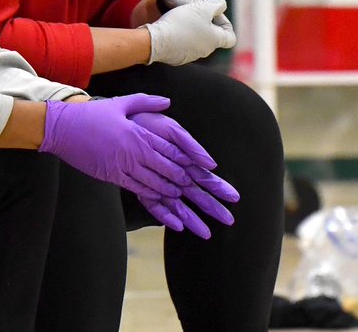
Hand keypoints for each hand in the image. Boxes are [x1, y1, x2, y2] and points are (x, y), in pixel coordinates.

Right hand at [39, 95, 197, 222]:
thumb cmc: (91, 114)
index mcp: (138, 133)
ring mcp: (123, 166)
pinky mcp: (112, 176)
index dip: (189, 159)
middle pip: (167, 169)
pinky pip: (137, 189)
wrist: (62, 128)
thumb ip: (146, 102)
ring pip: (154, 183)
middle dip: (184, 179)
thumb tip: (167, 102)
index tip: (203, 167)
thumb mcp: (119, 103)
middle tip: (196, 186)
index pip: (171, 149)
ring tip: (181, 194)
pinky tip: (161, 200)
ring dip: (170, 190)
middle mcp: (134, 152)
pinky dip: (152, 196)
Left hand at [129, 112, 239, 238]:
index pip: (206, 177)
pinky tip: (177, 226)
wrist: (122, 122)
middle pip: (196, 194)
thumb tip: (212, 164)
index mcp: (183, 159)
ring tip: (207, 234)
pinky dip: (165, 216)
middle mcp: (173, 174)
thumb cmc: (149, 124)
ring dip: (193, 219)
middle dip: (212, 207)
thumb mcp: (172, 130)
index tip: (235, 197)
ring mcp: (158, 182)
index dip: (219, 187)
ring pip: (178, 205)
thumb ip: (191, 146)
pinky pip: (154, 205)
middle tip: (229, 220)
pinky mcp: (141, 186)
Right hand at [143, 0, 235, 64]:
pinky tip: (172, 27)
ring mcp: (191, 56)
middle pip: (212, 37)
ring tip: (181, 18)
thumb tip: (221, 5)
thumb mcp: (202, 7)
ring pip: (197, 41)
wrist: (156, 40)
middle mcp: (206, 51)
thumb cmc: (181, 24)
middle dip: (206, 23)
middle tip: (195, 12)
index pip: (231, 37)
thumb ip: (217, 5)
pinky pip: (183, 46)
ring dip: (193, 29)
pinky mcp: (177, 57)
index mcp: (215, 40)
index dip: (225, 23)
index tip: (213, 14)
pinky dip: (180, 37)